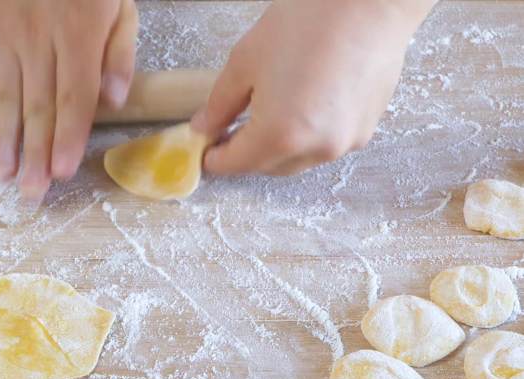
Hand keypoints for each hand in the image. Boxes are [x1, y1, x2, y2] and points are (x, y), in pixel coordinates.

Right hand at [0, 0, 137, 199]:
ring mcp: (3, 34)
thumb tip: (115, 101)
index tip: (62, 171)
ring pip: (2, 94)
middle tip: (31, 191)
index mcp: (79, 33)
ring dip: (2, 138)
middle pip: (37, 104)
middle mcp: (38, 38)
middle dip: (34, 152)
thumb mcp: (120, 8)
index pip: (74, 96)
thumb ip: (119, 53)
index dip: (68, 136)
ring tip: (2, 174)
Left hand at [192, 0, 436, 175]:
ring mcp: (344, 142)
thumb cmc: (305, 24)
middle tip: (230, 131)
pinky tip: (301, 106)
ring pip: (298, 160)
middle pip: (268, 167)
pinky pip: (325, 145)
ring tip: (268, 114)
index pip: (236, 164)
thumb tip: (204, 128)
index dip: (215, 158)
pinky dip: (307, 136)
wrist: (369, 3)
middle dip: (246, 154)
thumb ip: (220, 104)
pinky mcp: (365, 129)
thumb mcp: (245, 62)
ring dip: (277, 148)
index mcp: (279, 135)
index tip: (205, 149)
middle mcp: (315, 149)